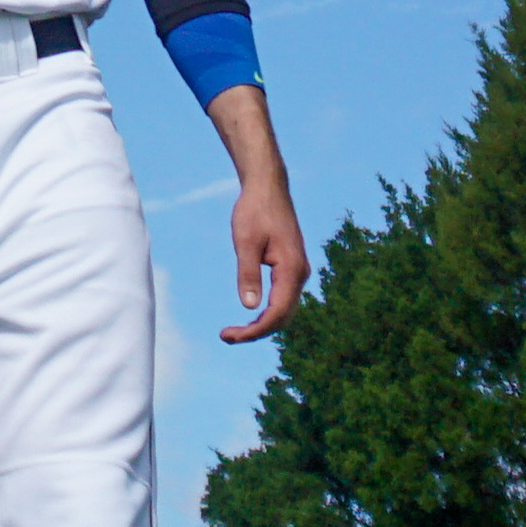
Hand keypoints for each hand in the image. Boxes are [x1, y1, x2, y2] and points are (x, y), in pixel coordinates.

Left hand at [223, 169, 308, 341]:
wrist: (267, 189)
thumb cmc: (255, 211)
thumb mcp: (245, 242)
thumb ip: (248, 274)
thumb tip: (249, 307)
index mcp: (292, 269)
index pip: (277, 312)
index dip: (255, 330)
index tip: (230, 336)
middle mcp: (300, 274)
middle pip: (283, 317)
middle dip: (256, 332)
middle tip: (225, 337)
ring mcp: (297, 272)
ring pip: (284, 310)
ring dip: (261, 324)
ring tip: (232, 332)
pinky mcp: (290, 269)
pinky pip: (282, 299)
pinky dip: (266, 313)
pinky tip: (248, 316)